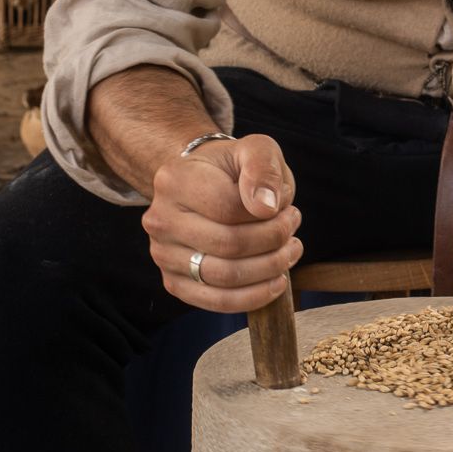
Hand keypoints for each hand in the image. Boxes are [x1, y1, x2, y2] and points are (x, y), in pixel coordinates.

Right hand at [142, 133, 300, 310]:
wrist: (204, 185)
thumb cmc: (233, 168)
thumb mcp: (256, 149)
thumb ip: (264, 169)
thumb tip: (267, 207)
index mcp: (174, 180)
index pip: (229, 209)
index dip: (269, 214)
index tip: (288, 206)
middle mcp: (160, 219)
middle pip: (229, 244)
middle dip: (274, 240)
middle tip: (293, 228)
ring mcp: (162, 254)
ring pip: (224, 277)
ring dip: (269, 269)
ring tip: (289, 251)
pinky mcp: (173, 283)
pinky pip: (216, 302)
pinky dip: (253, 296)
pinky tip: (276, 281)